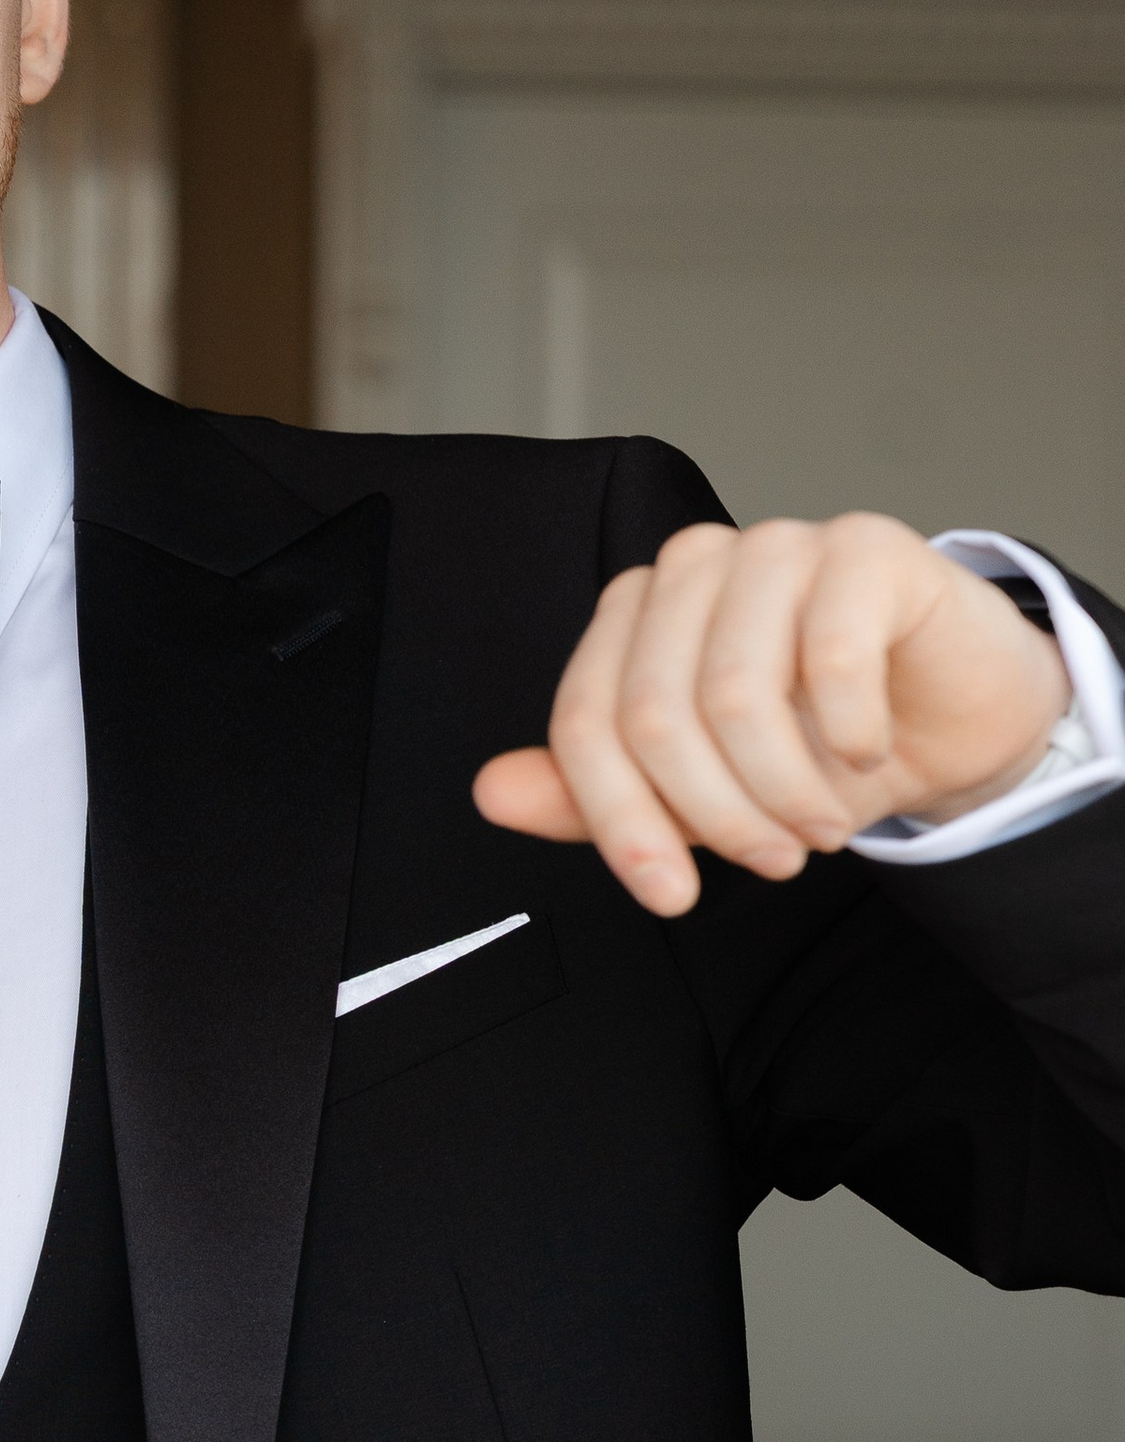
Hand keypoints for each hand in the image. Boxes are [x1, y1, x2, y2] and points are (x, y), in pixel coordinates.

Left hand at [474, 514, 1069, 916]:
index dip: (621, 823)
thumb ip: (596, 795)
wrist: (949, 716)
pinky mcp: (864, 547)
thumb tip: (491, 793)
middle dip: (715, 817)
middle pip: (654, 716)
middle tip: (773, 860)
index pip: (585, 723)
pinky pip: (831, 656)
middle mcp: (693, 566)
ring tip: (818, 826)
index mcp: (635, 615)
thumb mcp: (700, 794)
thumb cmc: (819, 745)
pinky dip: (849, 733)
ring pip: (735, 695)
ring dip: (784, 791)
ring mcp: (776, 545)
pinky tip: (867, 751)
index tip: (671, 895)